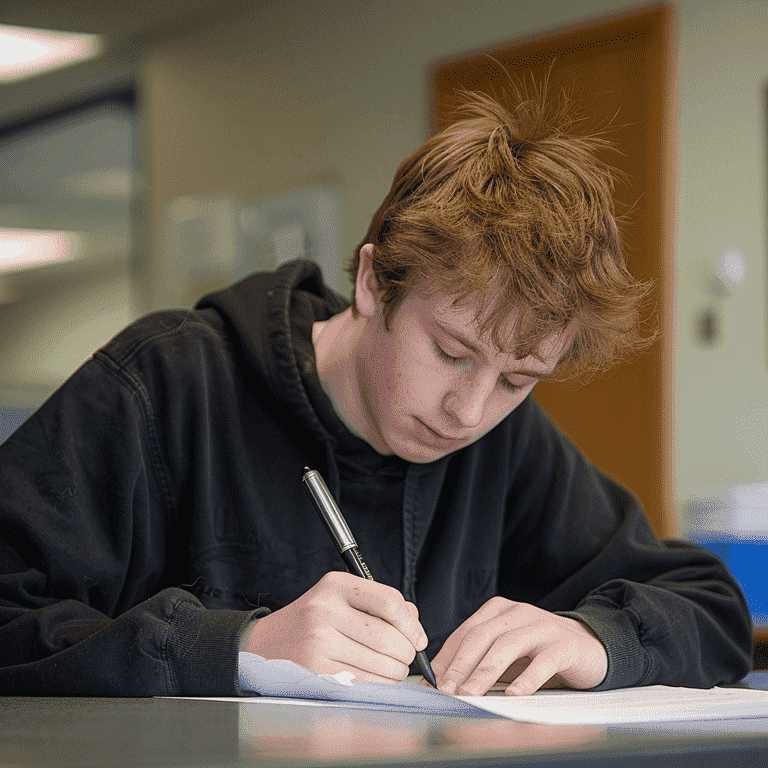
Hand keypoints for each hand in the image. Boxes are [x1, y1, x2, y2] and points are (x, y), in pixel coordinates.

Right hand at [240, 571, 427, 682]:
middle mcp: (326, 610)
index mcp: (335, 585)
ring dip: (395, 673)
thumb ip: (380, 604)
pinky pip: (364, 683)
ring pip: (380, 665)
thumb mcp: (340, 598)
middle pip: (389, 638)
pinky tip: (375, 680)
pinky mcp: (316, 671)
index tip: (418, 638)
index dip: (412, 624)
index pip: (390, 602)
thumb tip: (416, 626)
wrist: (265, 643)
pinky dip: (378, 686)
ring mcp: (319, 642)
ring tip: (391, 669)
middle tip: (406, 658)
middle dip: (406, 653)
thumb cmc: (313, 620)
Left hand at [431, 597, 607, 695]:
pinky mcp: (564, 645)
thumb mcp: (506, 655)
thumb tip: (441, 684)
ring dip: (484, 673)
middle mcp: (518, 612)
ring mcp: (541, 626)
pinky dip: (526, 680)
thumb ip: (478, 663)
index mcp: (499, 610)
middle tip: (446, 691)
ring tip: (470, 696)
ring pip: (506, 647)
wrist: (590, 647)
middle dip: (460, 665)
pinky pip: (542, 663)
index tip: (431, 682)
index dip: (447, 657)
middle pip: (481, 636)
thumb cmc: (539, 653)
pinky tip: (514, 697)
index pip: (465, 632)